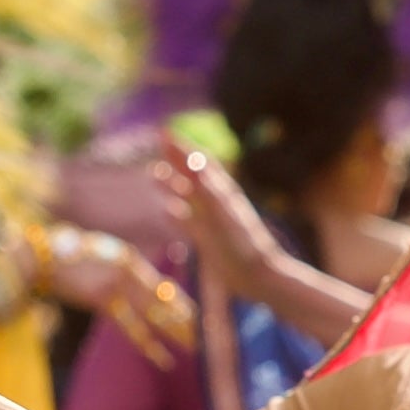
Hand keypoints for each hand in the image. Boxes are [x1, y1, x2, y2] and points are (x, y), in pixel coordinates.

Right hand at [38, 224, 191, 366]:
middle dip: (186, 317)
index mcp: (129, 259)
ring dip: (176, 332)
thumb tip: (130, 278)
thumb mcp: (99, 252)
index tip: (194, 314)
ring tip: (195, 346)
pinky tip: (165, 359)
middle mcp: (129, 272)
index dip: (179, 302)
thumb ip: (118, 265)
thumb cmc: (65, 253)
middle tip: (206, 332)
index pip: (161, 286)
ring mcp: (118, 286)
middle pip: (165, 300)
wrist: (42, 257)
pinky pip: (132, 329)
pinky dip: (150, 346)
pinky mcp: (103, 301)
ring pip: (155, 314)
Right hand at [155, 144, 290, 283]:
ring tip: (153, 174)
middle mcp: (217, 203)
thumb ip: (207, 187)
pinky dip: (176, 213)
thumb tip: (194, 159)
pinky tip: (166, 210)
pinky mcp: (209, 239)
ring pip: (188, 196)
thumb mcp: (223, 213)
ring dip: (171, 183)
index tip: (164, 133)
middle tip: (158, 144)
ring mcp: (212, 221)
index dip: (183, 147)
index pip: (200, 162)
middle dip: (176, 158)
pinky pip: (189, 221)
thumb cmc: (244, 244)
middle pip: (193, 174)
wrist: (257, 276)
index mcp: (223, 192)